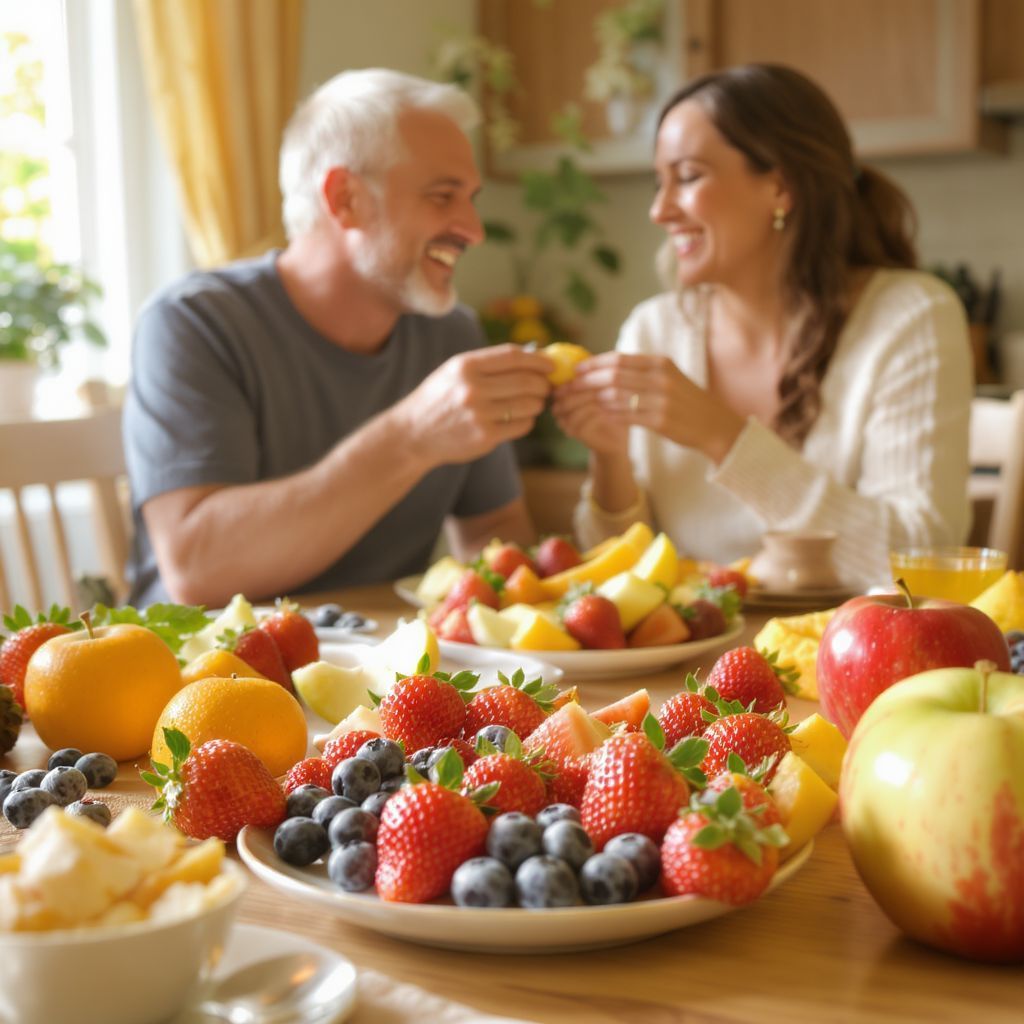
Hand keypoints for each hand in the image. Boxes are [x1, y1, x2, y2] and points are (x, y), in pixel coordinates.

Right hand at [395, 344, 553, 465]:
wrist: (413, 433)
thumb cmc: (440, 398)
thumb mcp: (455, 371)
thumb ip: (489, 363)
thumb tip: (533, 356)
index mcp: (466, 366)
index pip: (514, 356)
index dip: (538, 359)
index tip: (551, 364)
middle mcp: (473, 389)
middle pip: (526, 381)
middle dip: (543, 384)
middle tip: (546, 386)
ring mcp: (479, 414)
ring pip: (529, 405)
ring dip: (537, 403)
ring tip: (532, 403)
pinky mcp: (485, 437)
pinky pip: (522, 425)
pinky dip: (527, 421)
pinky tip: (519, 418)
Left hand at [552, 351, 744, 461]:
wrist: (714, 425)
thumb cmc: (687, 401)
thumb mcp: (669, 376)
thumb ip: (642, 371)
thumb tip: (607, 367)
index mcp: (660, 363)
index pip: (619, 359)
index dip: (594, 364)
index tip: (576, 370)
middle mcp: (660, 378)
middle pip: (613, 376)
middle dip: (587, 381)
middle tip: (570, 387)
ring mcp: (661, 399)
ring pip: (616, 396)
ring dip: (594, 400)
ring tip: (580, 403)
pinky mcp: (660, 420)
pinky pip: (626, 416)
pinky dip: (609, 415)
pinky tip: (599, 416)